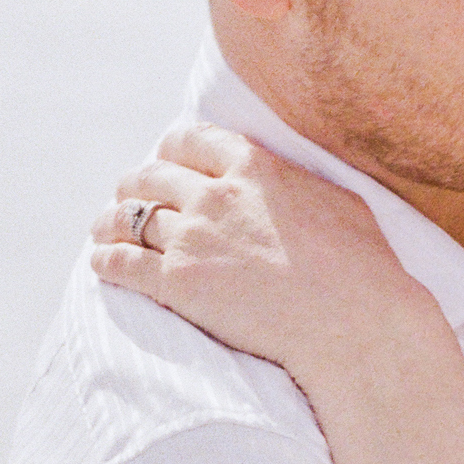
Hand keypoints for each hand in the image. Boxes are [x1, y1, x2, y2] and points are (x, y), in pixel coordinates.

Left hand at [88, 125, 427, 388]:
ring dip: (111, 223)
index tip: (166, 160)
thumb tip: (291, 177)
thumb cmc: (363, 268)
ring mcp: (192, 238)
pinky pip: (123, 264)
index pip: (190, 140)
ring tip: (103, 230)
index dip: (171, 150)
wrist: (353, 323)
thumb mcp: (340, 201)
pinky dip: (106, 261)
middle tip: (128, 196)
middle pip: (151, 176)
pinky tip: (100, 264)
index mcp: (254, 166)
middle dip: (135, 185)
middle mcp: (214, 194)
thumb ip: (301, 182)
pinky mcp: (176, 283)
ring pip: (130, 219)